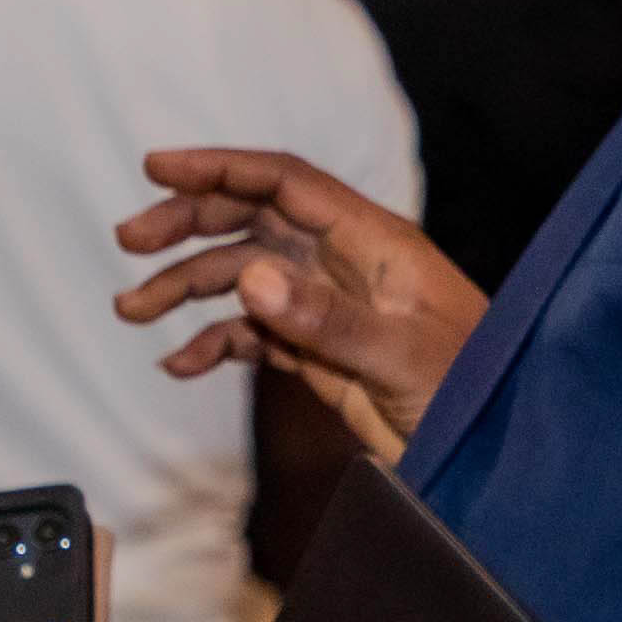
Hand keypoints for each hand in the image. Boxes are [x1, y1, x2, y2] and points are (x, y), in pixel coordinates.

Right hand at [114, 151, 485, 452]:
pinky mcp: (321, 353)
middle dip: (189, 224)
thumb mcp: (400, 356)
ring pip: (245, 279)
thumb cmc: (471, 391)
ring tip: (132, 309)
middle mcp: (345, 265)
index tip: (156, 167)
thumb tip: (251, 278)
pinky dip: (215, 342)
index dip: (221, 168)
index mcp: (373, 243)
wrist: (492, 454)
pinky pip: (255, 334)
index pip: (285, 183)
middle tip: (129, 241)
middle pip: (254, 221)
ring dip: (188, 287)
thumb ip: (326, 318)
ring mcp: (330, 308)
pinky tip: (181, 365)